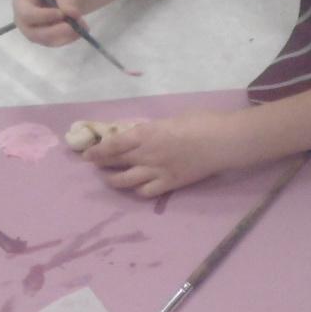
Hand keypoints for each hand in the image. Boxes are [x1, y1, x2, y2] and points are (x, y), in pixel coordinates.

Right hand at [14, 0, 85, 46]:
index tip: (61, 14)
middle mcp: (23, 21)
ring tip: (83, 24)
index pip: (26, 14)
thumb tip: (72, 14)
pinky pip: (57, 43)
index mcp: (21, 2)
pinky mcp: (46, 39)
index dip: (43, 16)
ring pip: (48, 40)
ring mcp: (33, 32)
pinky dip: (70, 38)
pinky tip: (82, 30)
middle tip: (75, 26)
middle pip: (34, 33)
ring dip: (66, 35)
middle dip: (56, 31)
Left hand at [79, 111, 241, 196]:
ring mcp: (157, 171)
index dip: (98, 151)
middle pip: (116, 162)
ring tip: (110, 179)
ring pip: (125, 180)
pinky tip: (137, 188)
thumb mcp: (172, 119)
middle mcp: (146, 154)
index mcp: (145, 134)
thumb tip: (146, 133)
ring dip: (114, 180)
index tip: (88, 154)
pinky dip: (138, 190)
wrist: (223, 142)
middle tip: (95, 165)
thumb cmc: (202, 122)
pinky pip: (146, 192)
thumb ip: (155, 128)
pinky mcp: (170, 184)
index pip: (113, 145)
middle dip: (101, 164)